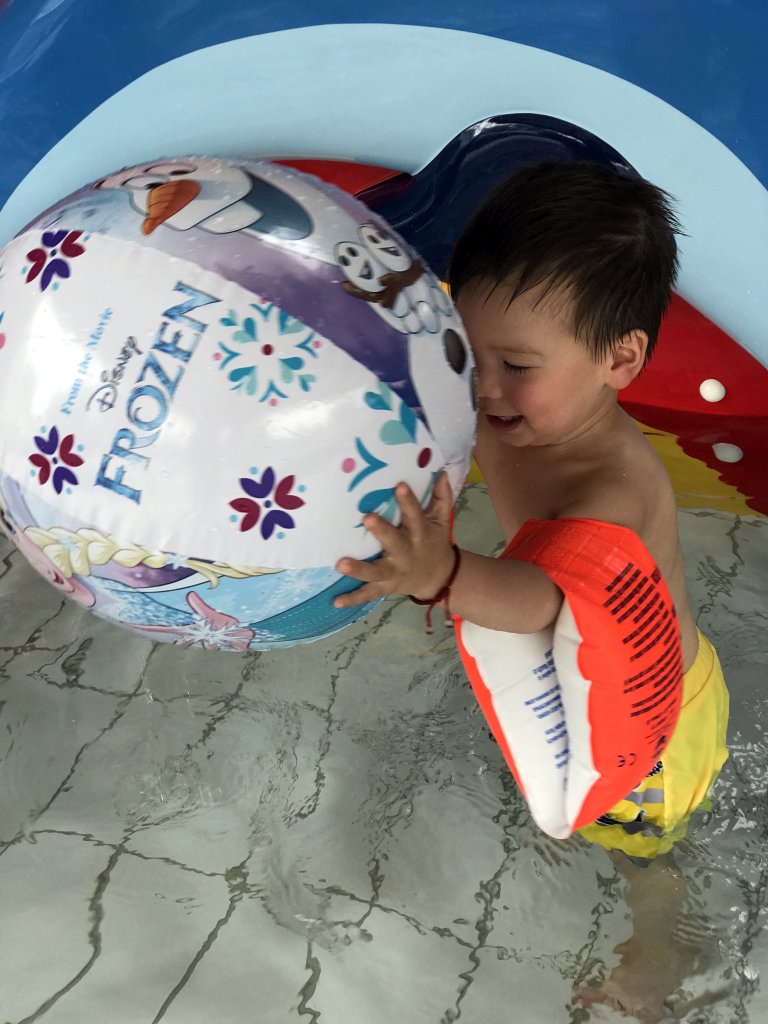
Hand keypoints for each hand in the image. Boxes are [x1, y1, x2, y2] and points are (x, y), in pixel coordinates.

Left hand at [334, 472, 455, 607]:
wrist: (438, 578)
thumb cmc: (434, 541)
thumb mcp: (441, 520)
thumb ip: (441, 497)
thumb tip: (442, 472)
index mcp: (419, 533)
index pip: (415, 514)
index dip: (408, 501)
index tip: (399, 485)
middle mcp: (406, 553)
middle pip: (393, 541)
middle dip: (381, 530)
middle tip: (367, 517)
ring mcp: (394, 572)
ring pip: (376, 571)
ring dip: (359, 569)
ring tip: (340, 564)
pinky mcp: (385, 586)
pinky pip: (368, 594)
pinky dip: (353, 598)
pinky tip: (335, 601)